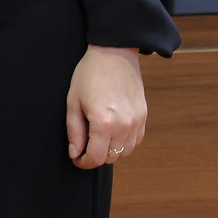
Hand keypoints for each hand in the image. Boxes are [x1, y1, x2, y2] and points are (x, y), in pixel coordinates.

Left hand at [65, 45, 146, 168]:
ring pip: (124, 152)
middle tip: (83, 147)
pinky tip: (112, 132)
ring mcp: (136, 122)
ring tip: (97, 138)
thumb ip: (74, 130)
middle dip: (95, 157)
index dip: (83, 162)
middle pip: (111, 158)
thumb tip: (75, 153)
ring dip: (110, 151)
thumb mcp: (73, 101)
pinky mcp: (143, 117)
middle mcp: (124, 125)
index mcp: (104, 122)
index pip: (96, 158)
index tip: (76, 158)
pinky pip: (135, 141)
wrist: (114, 54)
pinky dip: (124, 143)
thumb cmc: (89, 75)